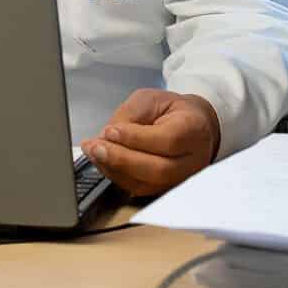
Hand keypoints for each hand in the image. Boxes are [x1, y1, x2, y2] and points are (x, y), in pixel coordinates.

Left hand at [80, 89, 220, 196]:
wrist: (191, 126)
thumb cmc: (170, 110)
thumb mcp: (150, 99)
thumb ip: (130, 116)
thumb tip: (107, 136)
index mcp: (193, 129)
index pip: (167, 140)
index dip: (136, 138)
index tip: (111, 131)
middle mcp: (192, 159)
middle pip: (158, 168)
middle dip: (121, 159)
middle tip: (96, 147)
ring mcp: (181, 178)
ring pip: (148, 183)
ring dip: (114, 169)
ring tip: (93, 152)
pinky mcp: (165, 188)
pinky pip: (139, 188)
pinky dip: (116, 176)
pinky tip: (101, 161)